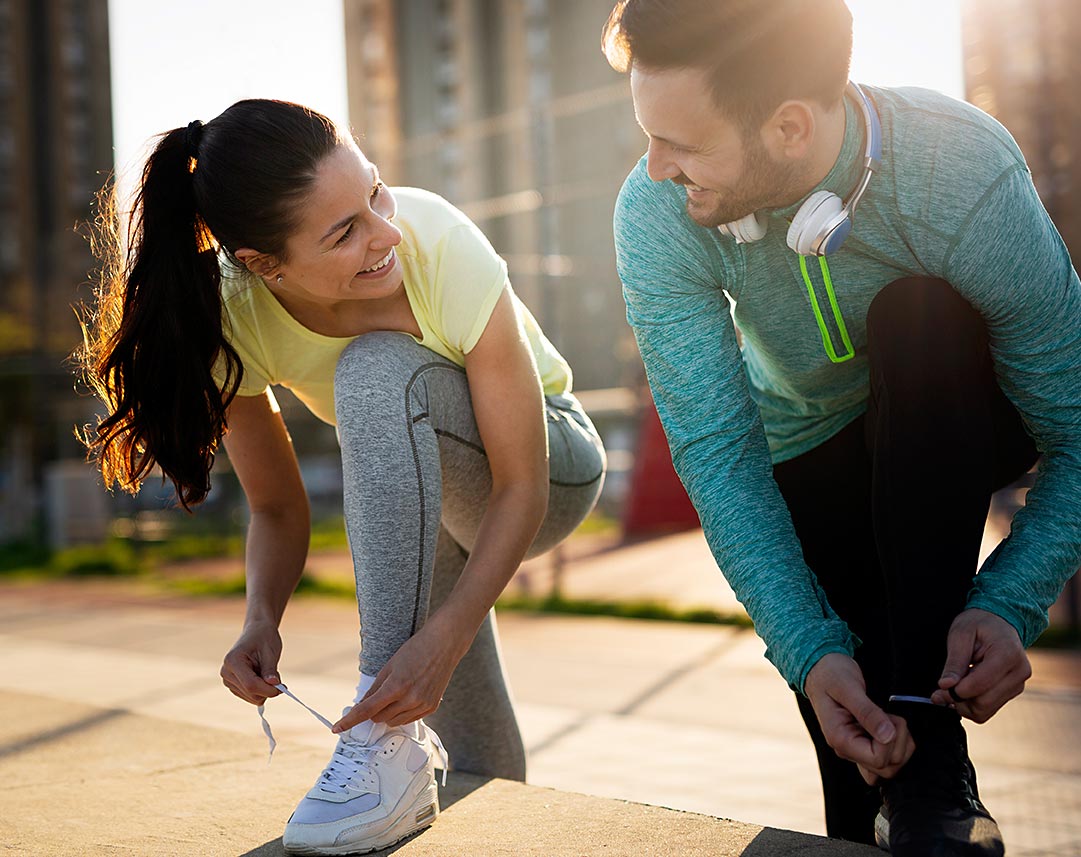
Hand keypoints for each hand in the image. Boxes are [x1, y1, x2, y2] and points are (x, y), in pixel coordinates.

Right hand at [220, 619, 283, 705]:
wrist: (257, 632)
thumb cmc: (264, 638)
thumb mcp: (270, 651)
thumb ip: (270, 669)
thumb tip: (274, 685)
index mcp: (233, 661)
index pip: (251, 684)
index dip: (268, 689)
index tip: (283, 687)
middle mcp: (226, 672)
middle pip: (251, 693)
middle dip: (268, 689)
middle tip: (279, 678)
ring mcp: (228, 680)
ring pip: (252, 698)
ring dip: (265, 690)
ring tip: (268, 672)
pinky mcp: (233, 686)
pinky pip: (251, 697)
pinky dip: (261, 691)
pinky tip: (263, 676)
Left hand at [333, 615, 467, 731]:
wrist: (444, 644)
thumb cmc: (416, 649)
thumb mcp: (389, 666)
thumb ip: (374, 689)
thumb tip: (362, 706)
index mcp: (396, 686)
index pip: (366, 710)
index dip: (350, 721)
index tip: (337, 728)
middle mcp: (410, 699)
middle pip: (379, 718)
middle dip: (374, 710)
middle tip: (381, 693)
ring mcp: (422, 705)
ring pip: (393, 722)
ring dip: (388, 713)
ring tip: (398, 692)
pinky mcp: (432, 707)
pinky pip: (409, 719)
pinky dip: (403, 712)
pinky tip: (409, 695)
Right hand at [805, 653, 914, 783]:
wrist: (821, 668)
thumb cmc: (831, 674)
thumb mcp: (848, 687)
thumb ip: (867, 712)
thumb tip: (888, 735)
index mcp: (840, 739)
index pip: (878, 759)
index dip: (891, 740)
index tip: (887, 716)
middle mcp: (847, 749)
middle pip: (887, 768)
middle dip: (899, 742)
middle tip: (891, 716)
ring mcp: (855, 749)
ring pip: (890, 767)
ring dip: (901, 744)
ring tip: (890, 719)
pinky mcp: (864, 744)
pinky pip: (886, 760)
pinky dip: (897, 747)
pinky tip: (891, 727)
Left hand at [930, 608, 1029, 722]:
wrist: (999, 620)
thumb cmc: (978, 623)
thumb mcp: (960, 634)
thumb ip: (954, 662)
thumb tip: (945, 686)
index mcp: (1007, 654)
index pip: (979, 685)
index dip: (955, 691)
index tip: (940, 687)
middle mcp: (1019, 672)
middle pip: (983, 702)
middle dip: (958, 699)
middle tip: (940, 691)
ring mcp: (1018, 684)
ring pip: (986, 710)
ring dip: (964, 704)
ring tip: (953, 687)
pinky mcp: (1013, 691)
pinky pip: (989, 708)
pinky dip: (972, 704)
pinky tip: (964, 689)